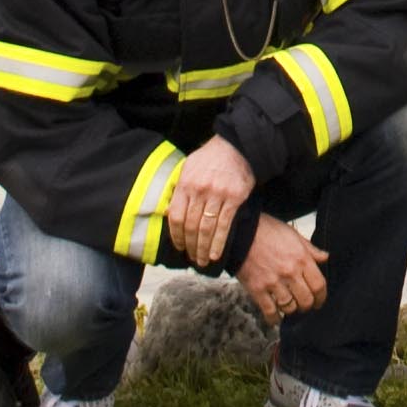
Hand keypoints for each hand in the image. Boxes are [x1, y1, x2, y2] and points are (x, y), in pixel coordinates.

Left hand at [168, 134, 258, 267]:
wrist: (238, 145)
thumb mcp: (189, 167)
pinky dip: (219, 242)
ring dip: (203, 248)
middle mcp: (200, 190)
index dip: (176, 236)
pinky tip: (216, 253)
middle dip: (190, 246)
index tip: (179, 247)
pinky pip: (224, 224)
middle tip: (191, 259)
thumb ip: (179, 189)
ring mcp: (217, 194)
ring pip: (207, 228)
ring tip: (202, 261)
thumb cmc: (211, 157)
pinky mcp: (234, 197)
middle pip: (190, 226)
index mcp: (185, 184)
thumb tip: (168, 212)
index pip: (176, 217)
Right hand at [236, 217, 328, 323]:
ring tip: (290, 307)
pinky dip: (275, 318)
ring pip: (290, 307)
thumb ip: (311, 249)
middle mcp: (290, 272)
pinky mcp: (257, 290)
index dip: (322, 297)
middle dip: (308, 306)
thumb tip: (325, 258)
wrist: (242, 232)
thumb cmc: (268, 231)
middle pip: (306, 300)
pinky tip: (276, 317)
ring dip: (292, 310)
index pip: (319, 285)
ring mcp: (273, 282)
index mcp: (301, 259)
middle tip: (305, 305)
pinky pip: (270, 311)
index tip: (319, 301)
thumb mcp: (294, 235)